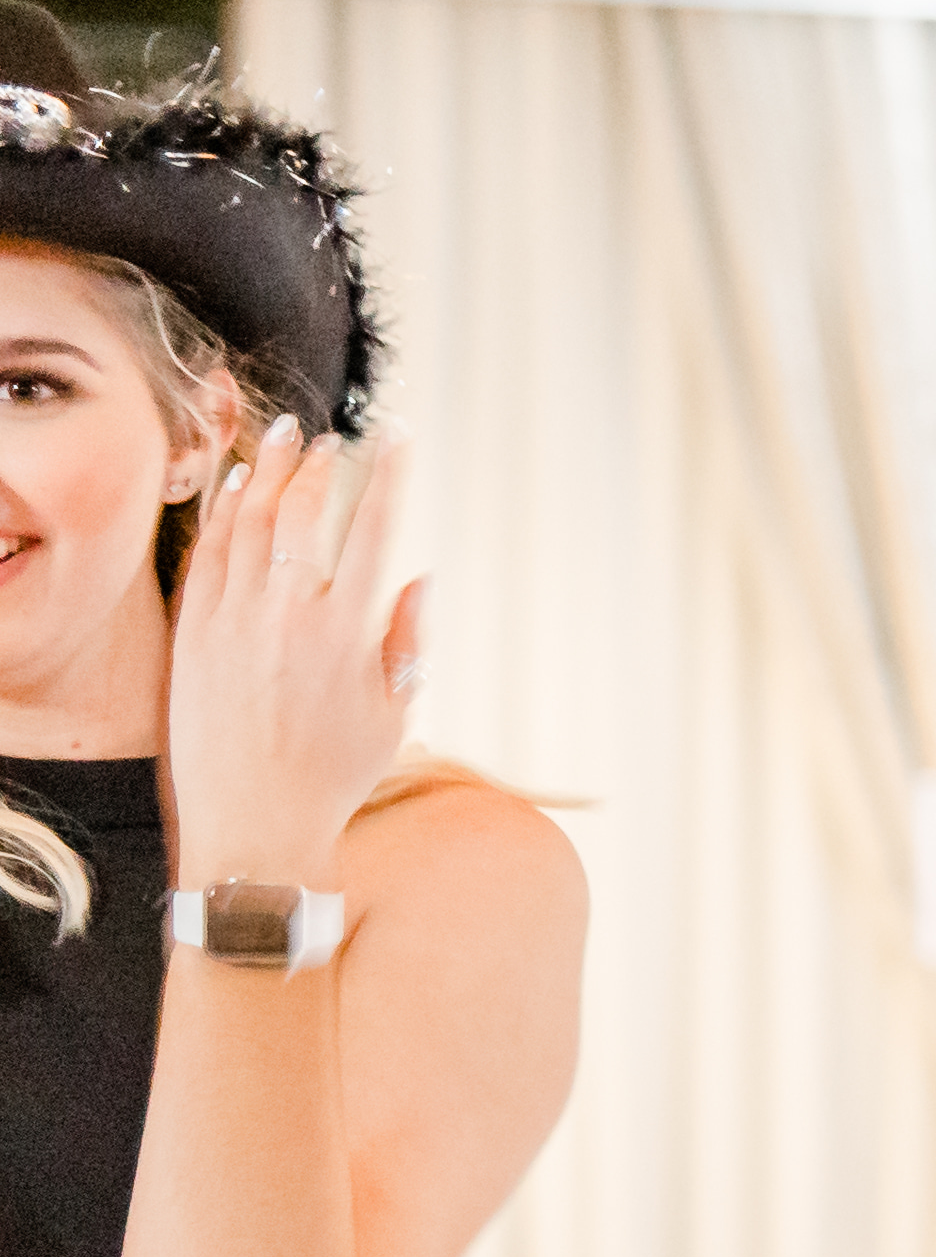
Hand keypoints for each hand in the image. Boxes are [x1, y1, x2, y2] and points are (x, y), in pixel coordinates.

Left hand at [164, 420, 421, 883]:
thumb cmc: (332, 773)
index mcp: (347, 632)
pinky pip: (208, 553)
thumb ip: (408, 638)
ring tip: (281, 438)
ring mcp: (234, 619)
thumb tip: (420, 579)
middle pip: (303, 511)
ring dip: (268, 471)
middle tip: (330, 438)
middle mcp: (288, 616)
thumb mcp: (394, 712)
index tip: (395, 440)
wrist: (254, 819)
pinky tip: (236, 486)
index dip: (386, 476)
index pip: (372, 529)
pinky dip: (224, 511)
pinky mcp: (195, 631)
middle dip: (319, 463)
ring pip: (249, 522)